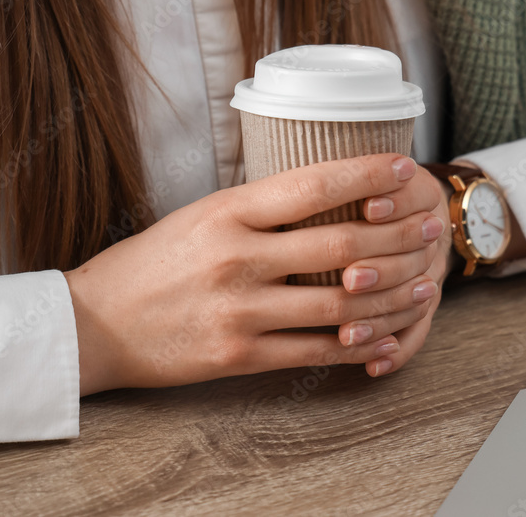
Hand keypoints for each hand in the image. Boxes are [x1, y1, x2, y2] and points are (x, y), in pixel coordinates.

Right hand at [64, 154, 442, 394]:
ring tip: (424, 283)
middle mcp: (236, 258)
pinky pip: (315, 351)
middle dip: (399, 235)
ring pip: (340, 303)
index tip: (403, 170)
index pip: (313, 185)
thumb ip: (255, 211)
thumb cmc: (147, 265)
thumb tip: (320, 199)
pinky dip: (357, 345)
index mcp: (226, 212)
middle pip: (342, 244)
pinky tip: (385, 337)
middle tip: (431, 227)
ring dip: (393, 294)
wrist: (95, 324)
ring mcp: (239, 310)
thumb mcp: (196, 217)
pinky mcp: (239, 356)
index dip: (367, 176)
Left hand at [340, 164, 453, 377]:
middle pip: (415, 253)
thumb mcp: (357, 176)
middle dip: (382, 266)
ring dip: (382, 316)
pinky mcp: (425, 301)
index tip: (368, 208)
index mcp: (415, 187)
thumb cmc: (355, 189)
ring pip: (417, 299)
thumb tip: (288, 184)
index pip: (415, 193)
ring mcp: (429, 267)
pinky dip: (399, 351)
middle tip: (351, 279)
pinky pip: (418, 331)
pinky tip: (374, 367)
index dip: (393, 202)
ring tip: (347, 333)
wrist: (415, 210)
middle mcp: (429, 227)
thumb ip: (333, 179)